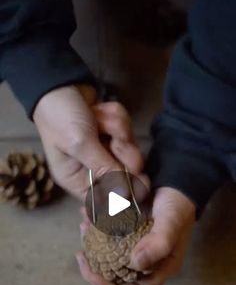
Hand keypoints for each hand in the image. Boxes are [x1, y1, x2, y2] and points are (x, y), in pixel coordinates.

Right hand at [33, 84, 142, 199]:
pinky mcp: (114, 136)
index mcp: (78, 181)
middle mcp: (93, 171)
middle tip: (114, 141)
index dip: (124, 195)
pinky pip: (128, 132)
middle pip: (126, 176)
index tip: (139, 185)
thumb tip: (124, 195)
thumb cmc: (60, 118)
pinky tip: (100, 110)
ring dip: (118, 130)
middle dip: (123, 154)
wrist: (59, 83)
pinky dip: (116, 117)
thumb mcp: (79, 144)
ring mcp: (106, 153)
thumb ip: (104, 169)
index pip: (106, 200)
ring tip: (99, 118)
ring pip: (130, 152)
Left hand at [77, 187, 195, 284]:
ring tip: (83, 227)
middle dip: (94, 268)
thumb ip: (158, 244)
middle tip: (81, 254)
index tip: (92, 275)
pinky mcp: (126, 235)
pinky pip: (107, 239)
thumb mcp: (171, 223)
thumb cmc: (178, 206)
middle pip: (115, 277)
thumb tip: (135, 264)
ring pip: (107, 257)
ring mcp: (134, 249)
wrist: (177, 184)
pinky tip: (87, 216)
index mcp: (159, 268)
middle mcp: (145, 263)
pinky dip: (95, 230)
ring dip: (92, 246)